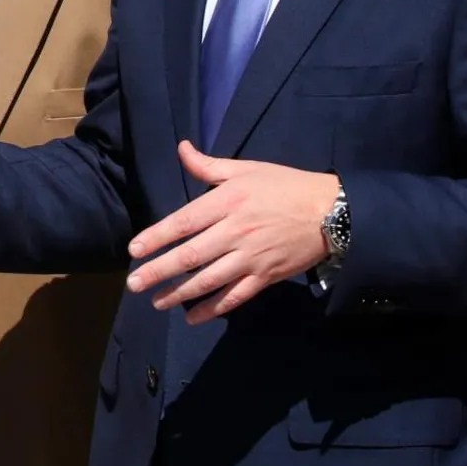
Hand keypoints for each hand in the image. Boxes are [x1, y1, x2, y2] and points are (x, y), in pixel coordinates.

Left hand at [125, 141, 341, 323]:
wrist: (333, 212)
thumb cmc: (285, 187)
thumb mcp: (247, 169)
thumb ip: (209, 166)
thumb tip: (181, 148)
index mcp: (227, 203)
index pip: (183, 222)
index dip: (156, 237)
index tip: (134, 250)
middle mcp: (235, 232)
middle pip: (190, 255)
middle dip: (159, 271)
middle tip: (133, 284)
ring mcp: (251, 258)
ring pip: (209, 280)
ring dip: (179, 294)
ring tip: (156, 302)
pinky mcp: (266, 277)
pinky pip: (235, 296)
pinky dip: (213, 309)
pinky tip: (192, 317)